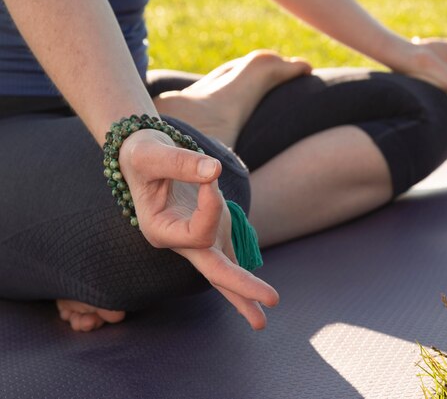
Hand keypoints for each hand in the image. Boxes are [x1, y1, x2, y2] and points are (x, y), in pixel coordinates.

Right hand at [118, 129, 278, 328]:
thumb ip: (181, 163)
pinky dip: (241, 278)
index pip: (198, 232)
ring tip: (262, 324)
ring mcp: (197, 240)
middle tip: (273, 300)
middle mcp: (179, 241)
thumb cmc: (143, 156)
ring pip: (221, 273)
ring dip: (243, 295)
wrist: (142, 158)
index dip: (211, 205)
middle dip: (242, 285)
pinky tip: (257, 300)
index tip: (208, 173)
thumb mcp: (153, 153)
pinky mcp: (209, 233)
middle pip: (213, 271)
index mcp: (160, 230)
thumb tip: (214, 171)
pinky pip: (227, 259)